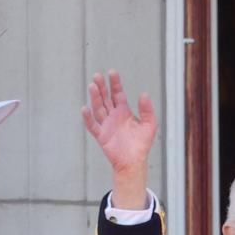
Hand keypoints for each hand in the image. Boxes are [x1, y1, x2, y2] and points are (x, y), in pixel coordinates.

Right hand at [81, 70, 156, 206]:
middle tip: (97, 76)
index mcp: (124, 111)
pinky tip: (85, 108)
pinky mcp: (101, 136)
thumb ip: (147, 110)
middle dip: (101, 87)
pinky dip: (88, 118)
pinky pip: (93, 126)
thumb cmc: (142, 144)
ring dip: (95, 98)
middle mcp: (113, 116)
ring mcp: (106, 125)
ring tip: (92, 86)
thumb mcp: (150, 124)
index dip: (115, 83)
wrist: (134, 162)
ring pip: (98, 108)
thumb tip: (144, 94)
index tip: (111, 72)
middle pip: (105, 98)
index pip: (117, 94)